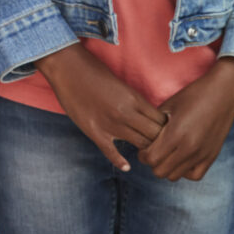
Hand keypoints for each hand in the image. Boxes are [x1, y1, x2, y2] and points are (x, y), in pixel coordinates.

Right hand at [34, 47, 166, 171]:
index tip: (166, 131)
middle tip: (160, 145)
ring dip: (144, 149)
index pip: (161, 121)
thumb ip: (134, 101)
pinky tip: (126, 166)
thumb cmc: (93, 70)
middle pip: (155, 135)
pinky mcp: (94, 132)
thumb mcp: (121, 84)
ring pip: (139, 145)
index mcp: (134, 98)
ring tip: (146, 152)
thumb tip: (147, 116)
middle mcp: (126, 113)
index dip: (166, 128)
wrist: (66, 67)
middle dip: (160, 141)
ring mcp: (110, 124)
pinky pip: (111, 153)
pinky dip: (121, 162)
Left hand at [141, 59, 233, 182]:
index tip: (144, 147)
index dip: (143, 154)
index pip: (151, 158)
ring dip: (167, 167)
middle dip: (152, 162)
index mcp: (176, 134)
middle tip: (154, 150)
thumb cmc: (194, 95)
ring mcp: (202, 154)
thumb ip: (155, 124)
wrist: (224, 93)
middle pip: (161, 171)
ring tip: (168, 154)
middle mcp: (190, 148)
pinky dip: (185, 171)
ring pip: (175, 176)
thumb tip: (144, 137)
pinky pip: (194, 175)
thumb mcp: (169, 106)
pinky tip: (182, 158)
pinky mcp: (212, 156)